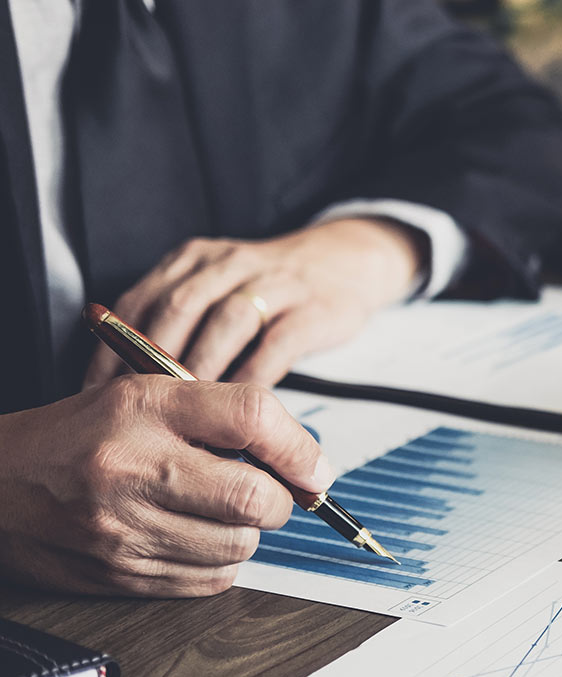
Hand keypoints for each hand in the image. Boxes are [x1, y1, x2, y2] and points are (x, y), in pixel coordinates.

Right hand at [0, 376, 333, 596]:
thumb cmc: (77, 436)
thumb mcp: (143, 397)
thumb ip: (220, 415)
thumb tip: (302, 458)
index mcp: (145, 407)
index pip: (252, 416)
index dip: (299, 446)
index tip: (313, 466)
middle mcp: (133, 467)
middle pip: (254, 496)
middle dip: (278, 500)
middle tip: (265, 492)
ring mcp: (124, 528)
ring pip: (239, 546)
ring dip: (246, 533)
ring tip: (216, 512)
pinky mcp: (119, 574)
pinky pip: (209, 581)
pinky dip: (219, 563)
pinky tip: (193, 538)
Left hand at [84, 217, 425, 388]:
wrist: (345, 262)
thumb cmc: (270, 290)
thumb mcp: (216, 288)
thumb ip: (177, 323)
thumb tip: (128, 388)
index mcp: (194, 261)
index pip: (140, 301)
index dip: (115, 350)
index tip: (101, 394)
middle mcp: (229, 264)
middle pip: (180, 307)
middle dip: (156, 363)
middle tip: (142, 410)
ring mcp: (273, 284)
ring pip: (227, 321)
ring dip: (205, 370)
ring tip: (189, 415)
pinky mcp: (311, 309)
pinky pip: (276, 345)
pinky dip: (254, 379)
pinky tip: (240, 410)